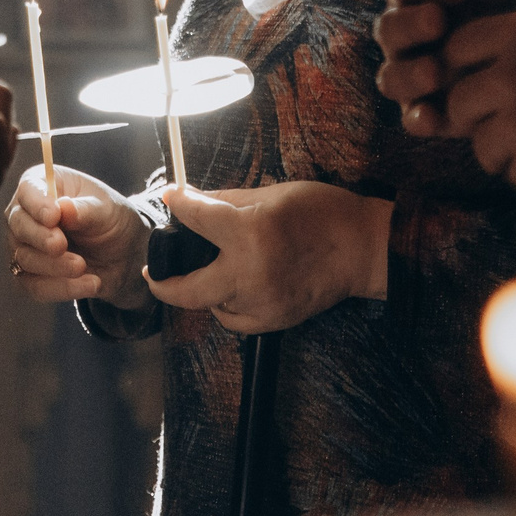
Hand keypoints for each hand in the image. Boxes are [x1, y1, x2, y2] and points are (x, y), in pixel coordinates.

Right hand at [4, 163, 152, 308]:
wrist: (123, 254)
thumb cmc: (109, 220)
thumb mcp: (106, 209)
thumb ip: (84, 209)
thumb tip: (63, 208)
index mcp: (42, 185)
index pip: (29, 191)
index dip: (37, 204)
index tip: (53, 216)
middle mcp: (25, 214)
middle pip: (18, 226)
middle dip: (40, 238)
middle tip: (61, 245)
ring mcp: (23, 246)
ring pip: (25, 259)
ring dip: (55, 266)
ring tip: (82, 266)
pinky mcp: (30, 277)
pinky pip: (36, 287)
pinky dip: (62, 288)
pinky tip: (90, 284)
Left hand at [142, 182, 392, 334]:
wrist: (363, 249)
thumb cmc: (322, 213)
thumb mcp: (272, 194)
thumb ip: (226, 199)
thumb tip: (192, 199)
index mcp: (249, 234)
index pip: (196, 218)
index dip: (178, 204)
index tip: (170, 198)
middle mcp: (249, 274)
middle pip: (187, 291)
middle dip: (162, 284)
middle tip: (153, 273)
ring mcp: (261, 304)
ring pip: (211, 305)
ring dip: (205, 288)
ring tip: (213, 269)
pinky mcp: (273, 321)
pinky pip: (234, 319)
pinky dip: (228, 304)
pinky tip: (237, 286)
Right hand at [374, 0, 515, 134]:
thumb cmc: (511, 28)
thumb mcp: (501, 3)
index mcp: (418, 0)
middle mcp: (405, 37)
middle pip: (388, 27)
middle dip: (410, 23)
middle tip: (437, 20)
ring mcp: (409, 76)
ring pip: (390, 77)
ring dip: (409, 73)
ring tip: (434, 73)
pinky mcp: (422, 113)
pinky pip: (410, 118)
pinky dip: (418, 118)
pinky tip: (433, 117)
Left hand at [388, 1, 515, 194]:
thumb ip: (514, 49)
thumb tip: (473, 74)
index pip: (455, 50)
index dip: (462, 71)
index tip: (477, 86)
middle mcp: (509, 77)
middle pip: (458, 105)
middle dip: (477, 119)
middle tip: (507, 127)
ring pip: (482, 148)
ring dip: (507, 153)